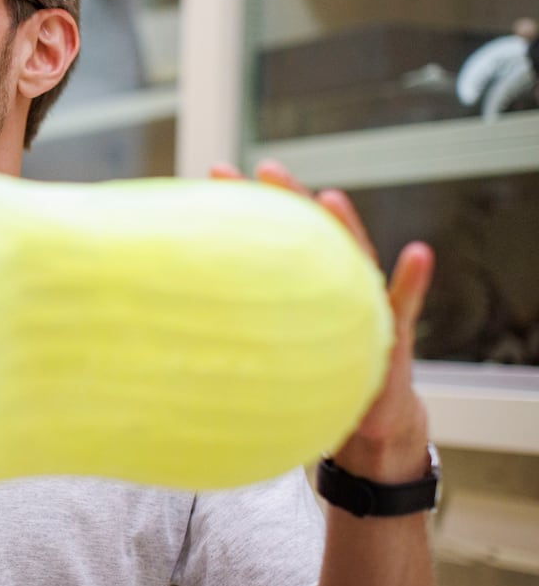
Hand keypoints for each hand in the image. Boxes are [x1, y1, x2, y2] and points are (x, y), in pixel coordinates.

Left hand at [210, 160, 435, 482]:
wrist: (367, 419)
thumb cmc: (311, 380)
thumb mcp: (268, 353)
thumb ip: (235, 331)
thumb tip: (168, 318)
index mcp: (300, 285)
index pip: (269, 236)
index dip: (244, 205)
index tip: (214, 173)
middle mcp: (333, 284)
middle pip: (310, 233)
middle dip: (290, 197)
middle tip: (267, 166)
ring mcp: (365, 304)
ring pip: (355, 257)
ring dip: (345, 226)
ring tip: (331, 198)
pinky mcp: (392, 335)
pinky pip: (403, 303)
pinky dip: (412, 278)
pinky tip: (418, 253)